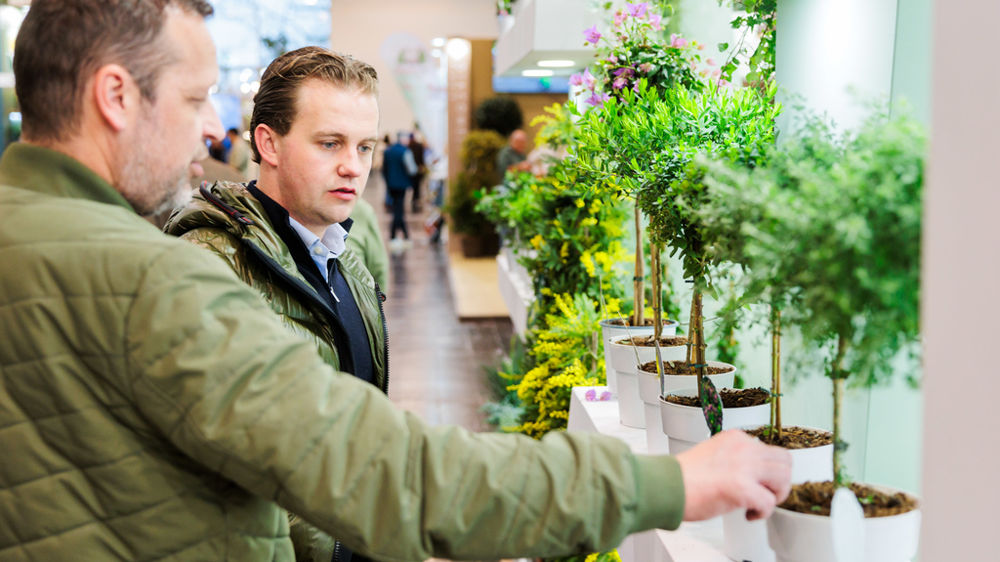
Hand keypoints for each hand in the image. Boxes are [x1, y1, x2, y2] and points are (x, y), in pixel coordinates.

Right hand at [674, 429, 791, 520]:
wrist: (666, 486)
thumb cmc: (683, 477)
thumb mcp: (714, 454)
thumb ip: (735, 458)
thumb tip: (752, 475)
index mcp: (735, 438)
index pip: (769, 449)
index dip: (768, 470)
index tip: (759, 482)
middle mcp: (743, 448)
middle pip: (785, 461)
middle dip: (779, 482)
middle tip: (767, 494)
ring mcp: (744, 466)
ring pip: (784, 478)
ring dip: (776, 495)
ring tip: (760, 504)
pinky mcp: (742, 488)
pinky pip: (769, 502)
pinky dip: (763, 513)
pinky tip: (749, 515)